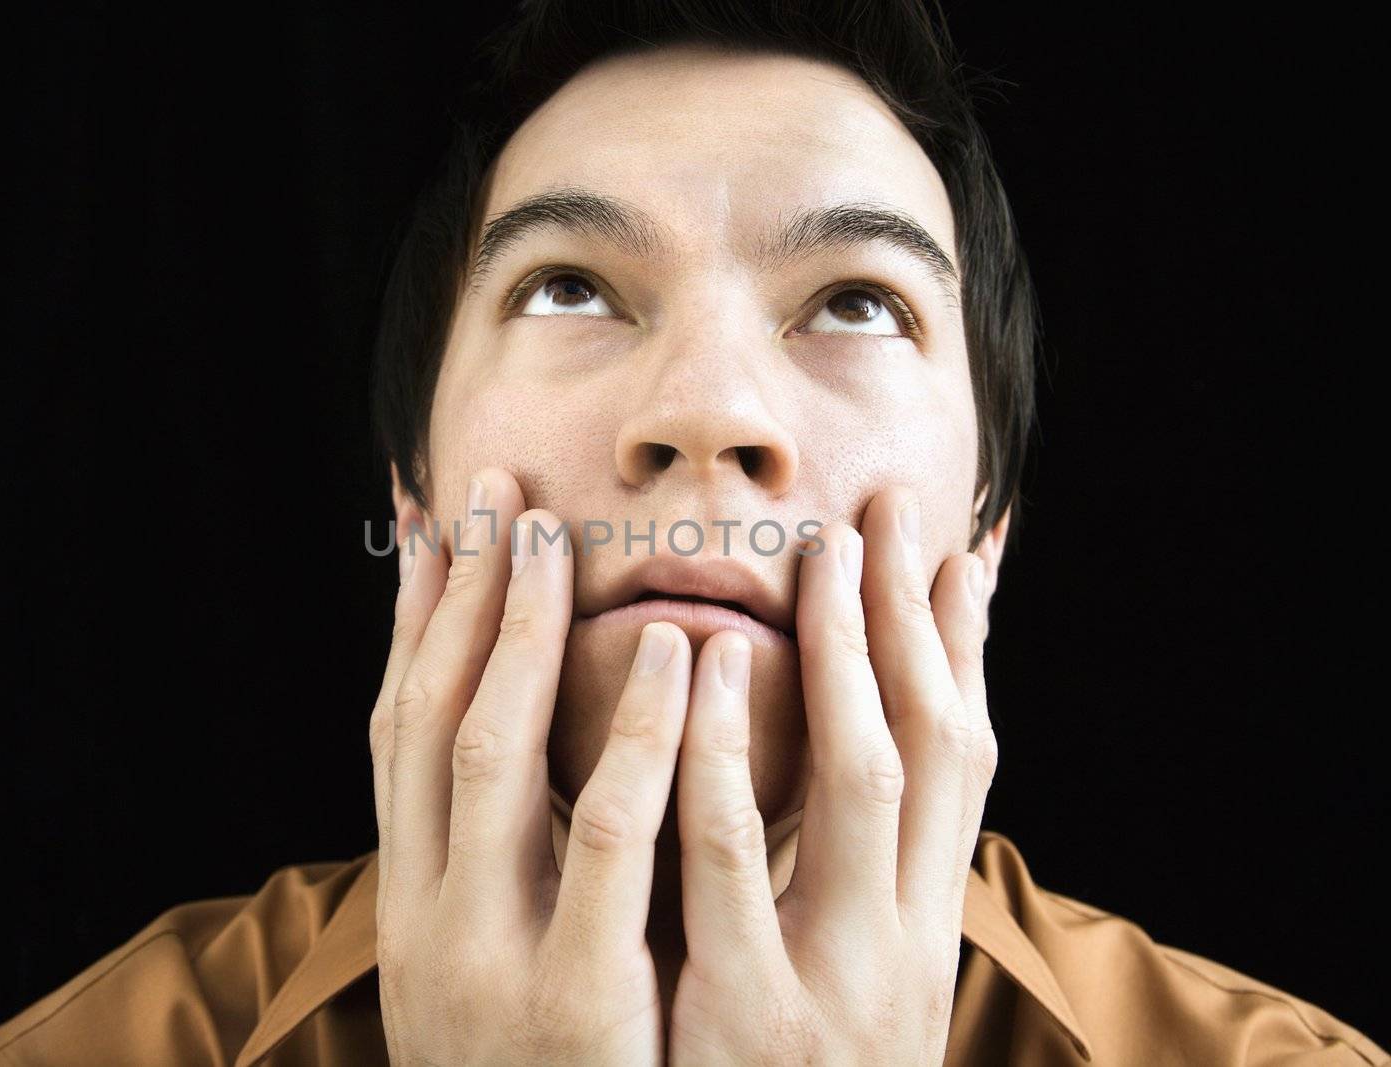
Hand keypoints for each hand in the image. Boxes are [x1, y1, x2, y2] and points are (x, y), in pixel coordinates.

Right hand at [369, 467, 694, 1065]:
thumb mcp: (496, 986)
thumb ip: (510, 887)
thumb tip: (534, 782)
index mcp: (416, 910)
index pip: (400, 737)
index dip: (412, 628)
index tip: (430, 528)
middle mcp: (429, 921)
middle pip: (429, 721)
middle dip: (454, 600)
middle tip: (484, 488)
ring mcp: (492, 959)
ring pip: (492, 757)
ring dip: (517, 638)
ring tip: (551, 537)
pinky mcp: (577, 1004)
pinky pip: (608, 845)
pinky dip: (634, 742)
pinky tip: (669, 657)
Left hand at [667, 486, 996, 1065]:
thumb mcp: (842, 989)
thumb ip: (837, 886)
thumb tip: (841, 774)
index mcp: (921, 936)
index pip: (965, 765)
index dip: (965, 652)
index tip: (960, 551)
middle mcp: (900, 952)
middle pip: (933, 751)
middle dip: (913, 622)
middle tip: (891, 509)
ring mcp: (825, 980)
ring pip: (853, 783)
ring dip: (839, 657)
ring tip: (816, 554)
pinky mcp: (739, 1016)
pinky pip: (722, 861)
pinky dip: (721, 751)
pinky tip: (706, 664)